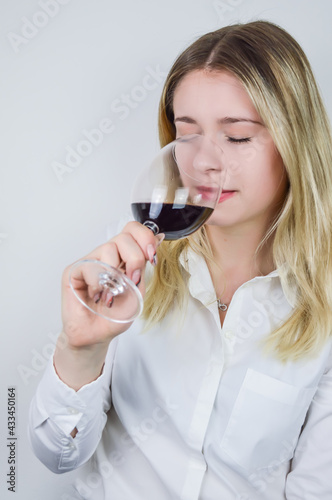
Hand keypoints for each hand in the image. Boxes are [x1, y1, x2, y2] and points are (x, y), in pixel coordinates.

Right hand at [61, 221, 163, 348]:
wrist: (98, 335)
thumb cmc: (115, 316)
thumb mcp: (138, 288)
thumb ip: (144, 264)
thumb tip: (159, 238)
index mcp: (123, 257)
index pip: (133, 230)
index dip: (144, 237)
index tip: (151, 255)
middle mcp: (107, 256)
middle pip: (125, 236)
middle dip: (135, 259)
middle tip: (133, 280)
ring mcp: (90, 261)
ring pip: (109, 247)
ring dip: (117, 273)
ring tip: (113, 292)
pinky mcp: (74, 270)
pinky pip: (90, 265)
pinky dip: (99, 283)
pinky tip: (98, 295)